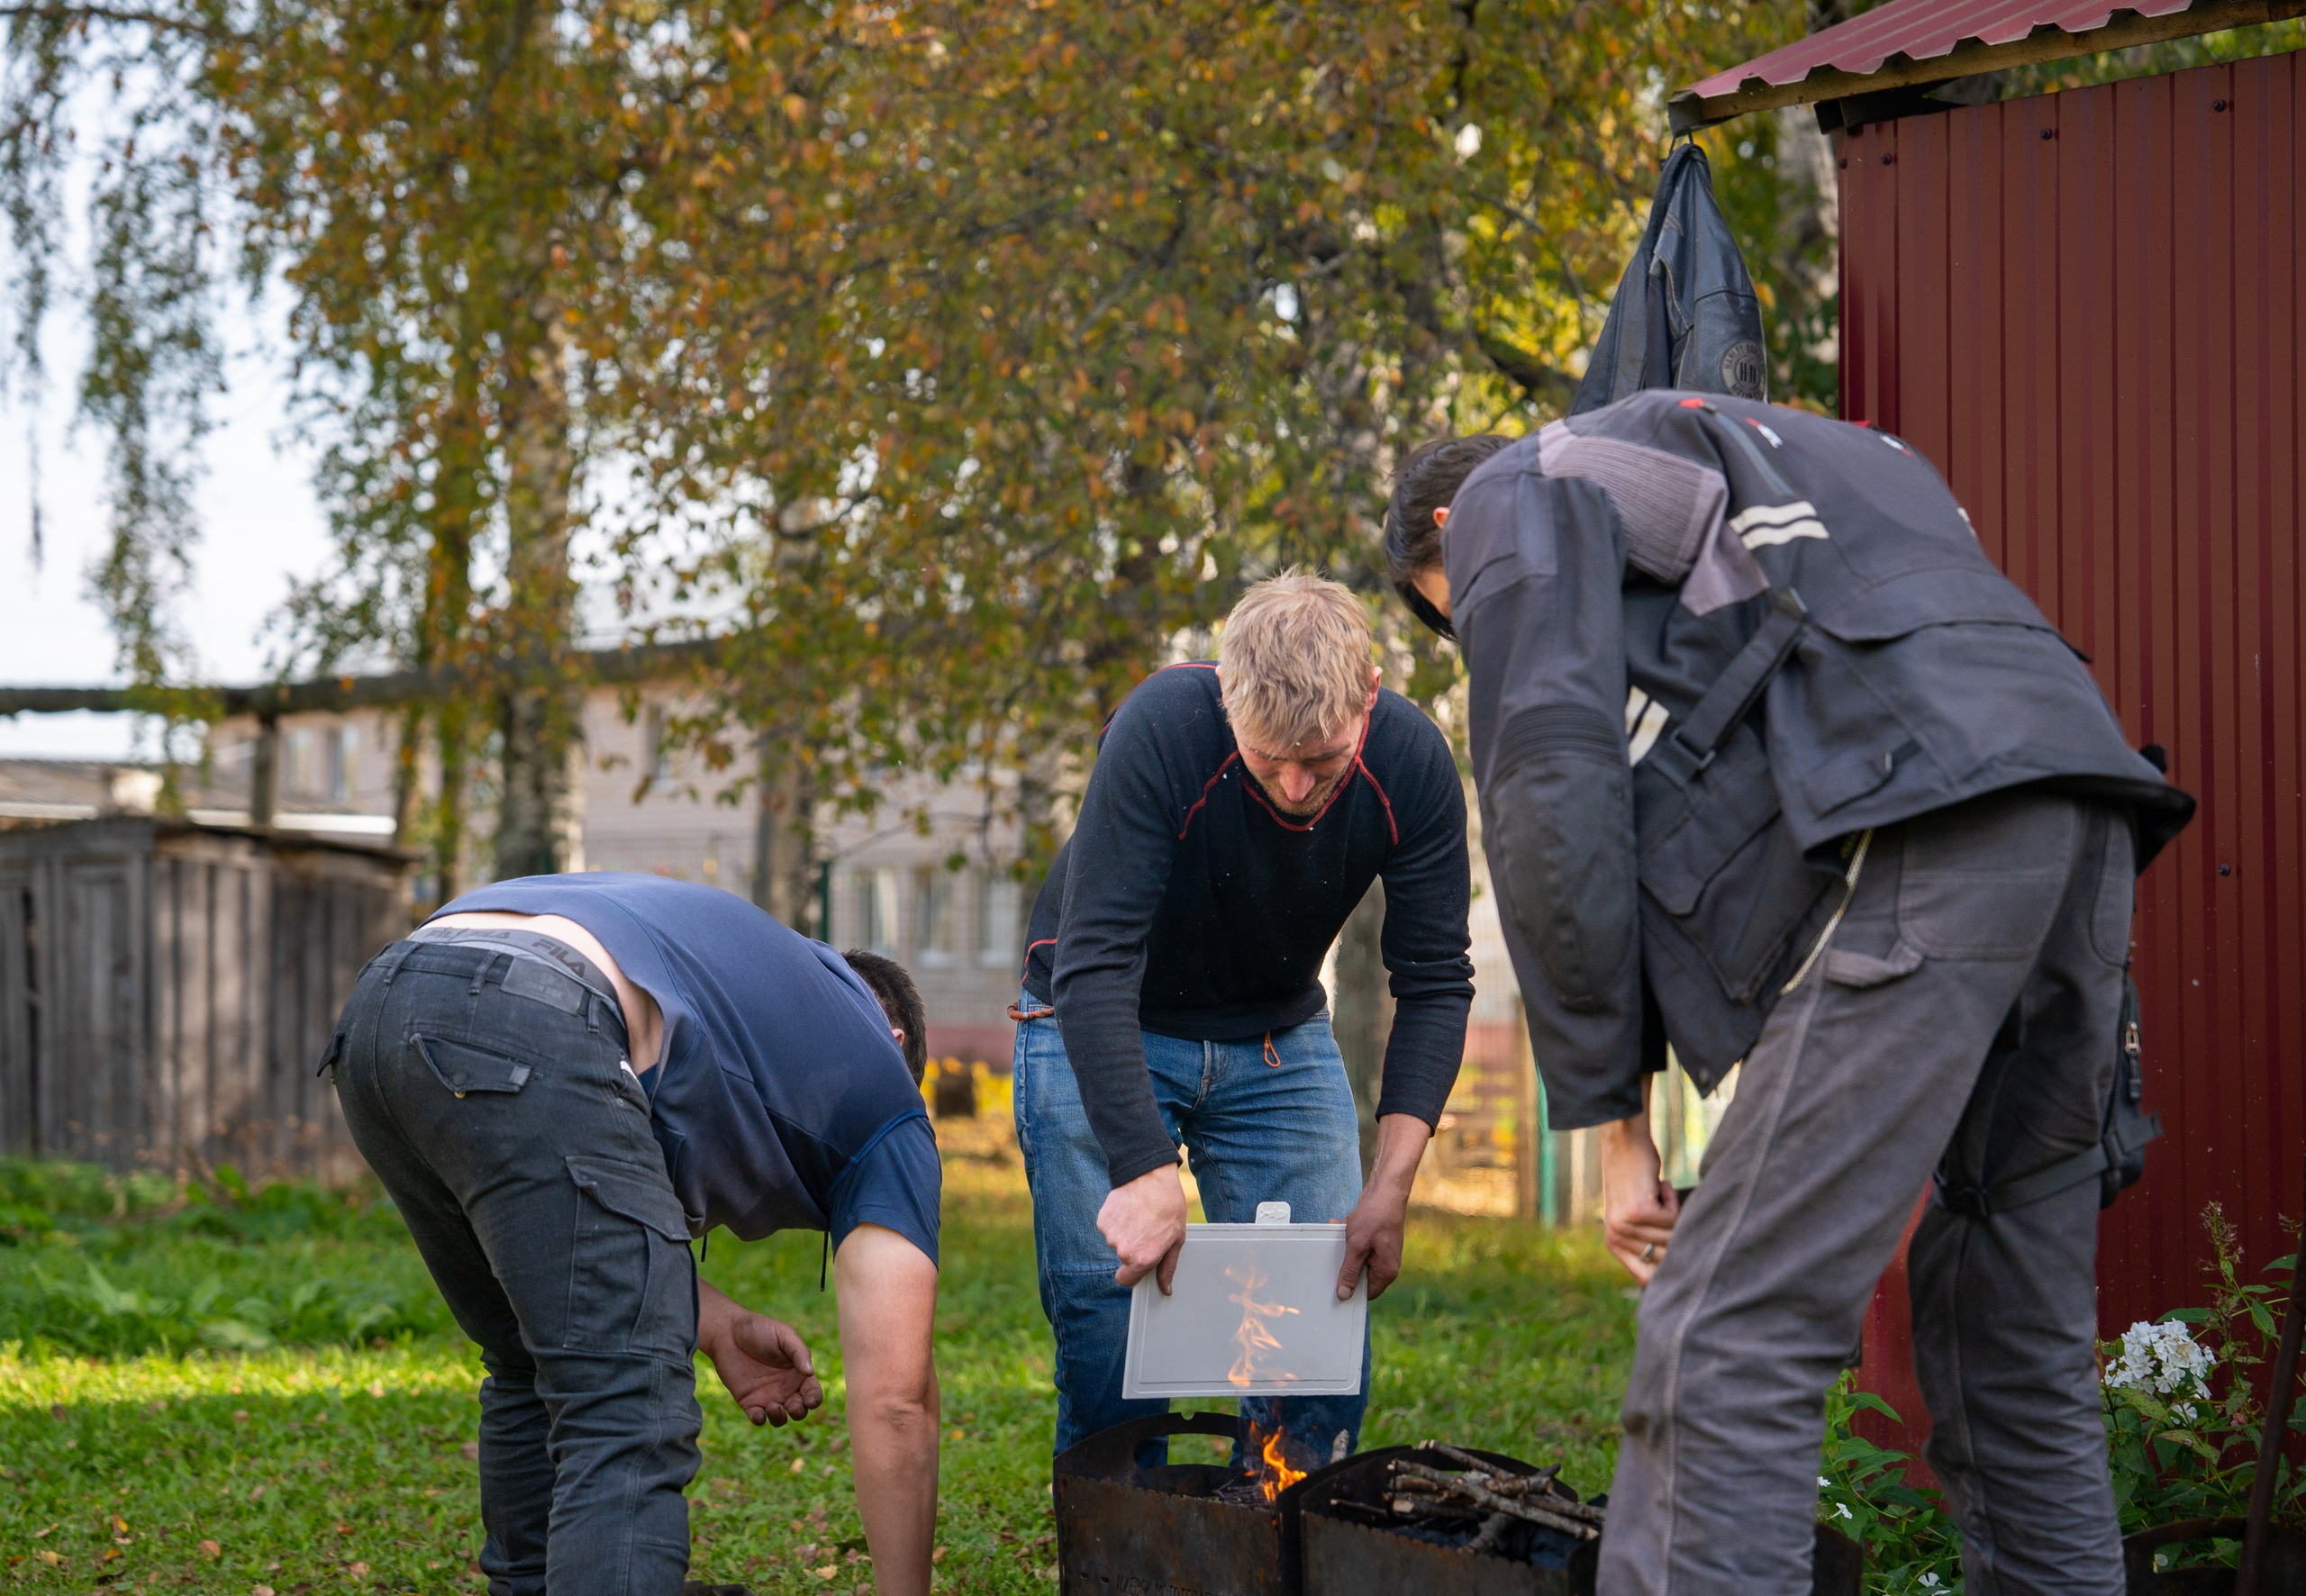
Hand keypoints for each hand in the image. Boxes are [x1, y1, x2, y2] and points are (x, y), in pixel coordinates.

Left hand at [698, 1279, 822, 1425]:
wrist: (727, 1333)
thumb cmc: (759, 1329)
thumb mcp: (783, 1335)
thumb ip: (798, 1352)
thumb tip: (810, 1372)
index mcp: (798, 1372)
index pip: (813, 1392)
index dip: (814, 1399)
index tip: (809, 1400)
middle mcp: (785, 1388)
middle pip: (800, 1410)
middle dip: (799, 1412)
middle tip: (792, 1404)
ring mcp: (767, 1396)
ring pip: (780, 1418)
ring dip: (780, 1418)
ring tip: (773, 1406)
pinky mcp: (748, 1401)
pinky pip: (758, 1418)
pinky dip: (760, 1419)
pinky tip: (758, 1412)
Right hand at [1096, 1164, 1187, 1292]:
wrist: (1150, 1175)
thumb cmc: (1168, 1205)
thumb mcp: (1176, 1238)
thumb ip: (1168, 1267)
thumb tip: (1165, 1289)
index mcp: (1142, 1258)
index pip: (1125, 1280)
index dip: (1132, 1273)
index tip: (1138, 1263)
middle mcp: (1123, 1250)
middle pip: (1122, 1259)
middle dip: (1132, 1249)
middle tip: (1147, 1230)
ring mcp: (1110, 1235)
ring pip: (1115, 1242)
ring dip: (1125, 1233)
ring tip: (1140, 1216)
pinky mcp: (1103, 1220)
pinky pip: (1109, 1228)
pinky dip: (1117, 1221)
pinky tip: (1129, 1209)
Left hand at [1337, 1114, 1429, 1300]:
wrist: (1386, 1190)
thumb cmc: (1376, 1217)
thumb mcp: (1357, 1247)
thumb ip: (1349, 1271)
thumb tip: (1344, 1294)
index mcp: (1386, 1272)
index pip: (1366, 1293)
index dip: (1351, 1290)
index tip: (1334, 1286)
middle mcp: (1386, 1264)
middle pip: (1360, 1275)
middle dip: (1344, 1263)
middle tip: (1333, 1256)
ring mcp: (1382, 1251)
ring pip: (1356, 1257)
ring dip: (1344, 1247)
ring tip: (1338, 1234)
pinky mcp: (1376, 1239)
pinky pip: (1358, 1244)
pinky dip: (1349, 1236)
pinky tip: (1340, 1225)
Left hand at [1599, 1114, 1679, 1284]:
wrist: (1625, 1146)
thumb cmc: (1636, 1182)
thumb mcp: (1636, 1219)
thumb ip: (1648, 1243)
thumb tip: (1681, 1271)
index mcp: (1614, 1245)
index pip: (1646, 1278)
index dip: (1669, 1274)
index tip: (1686, 1265)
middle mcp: (1616, 1238)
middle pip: (1665, 1257)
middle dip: (1677, 1234)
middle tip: (1670, 1210)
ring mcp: (1625, 1226)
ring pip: (1671, 1236)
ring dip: (1674, 1213)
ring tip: (1660, 1194)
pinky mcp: (1639, 1211)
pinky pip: (1673, 1217)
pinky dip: (1673, 1199)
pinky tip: (1661, 1186)